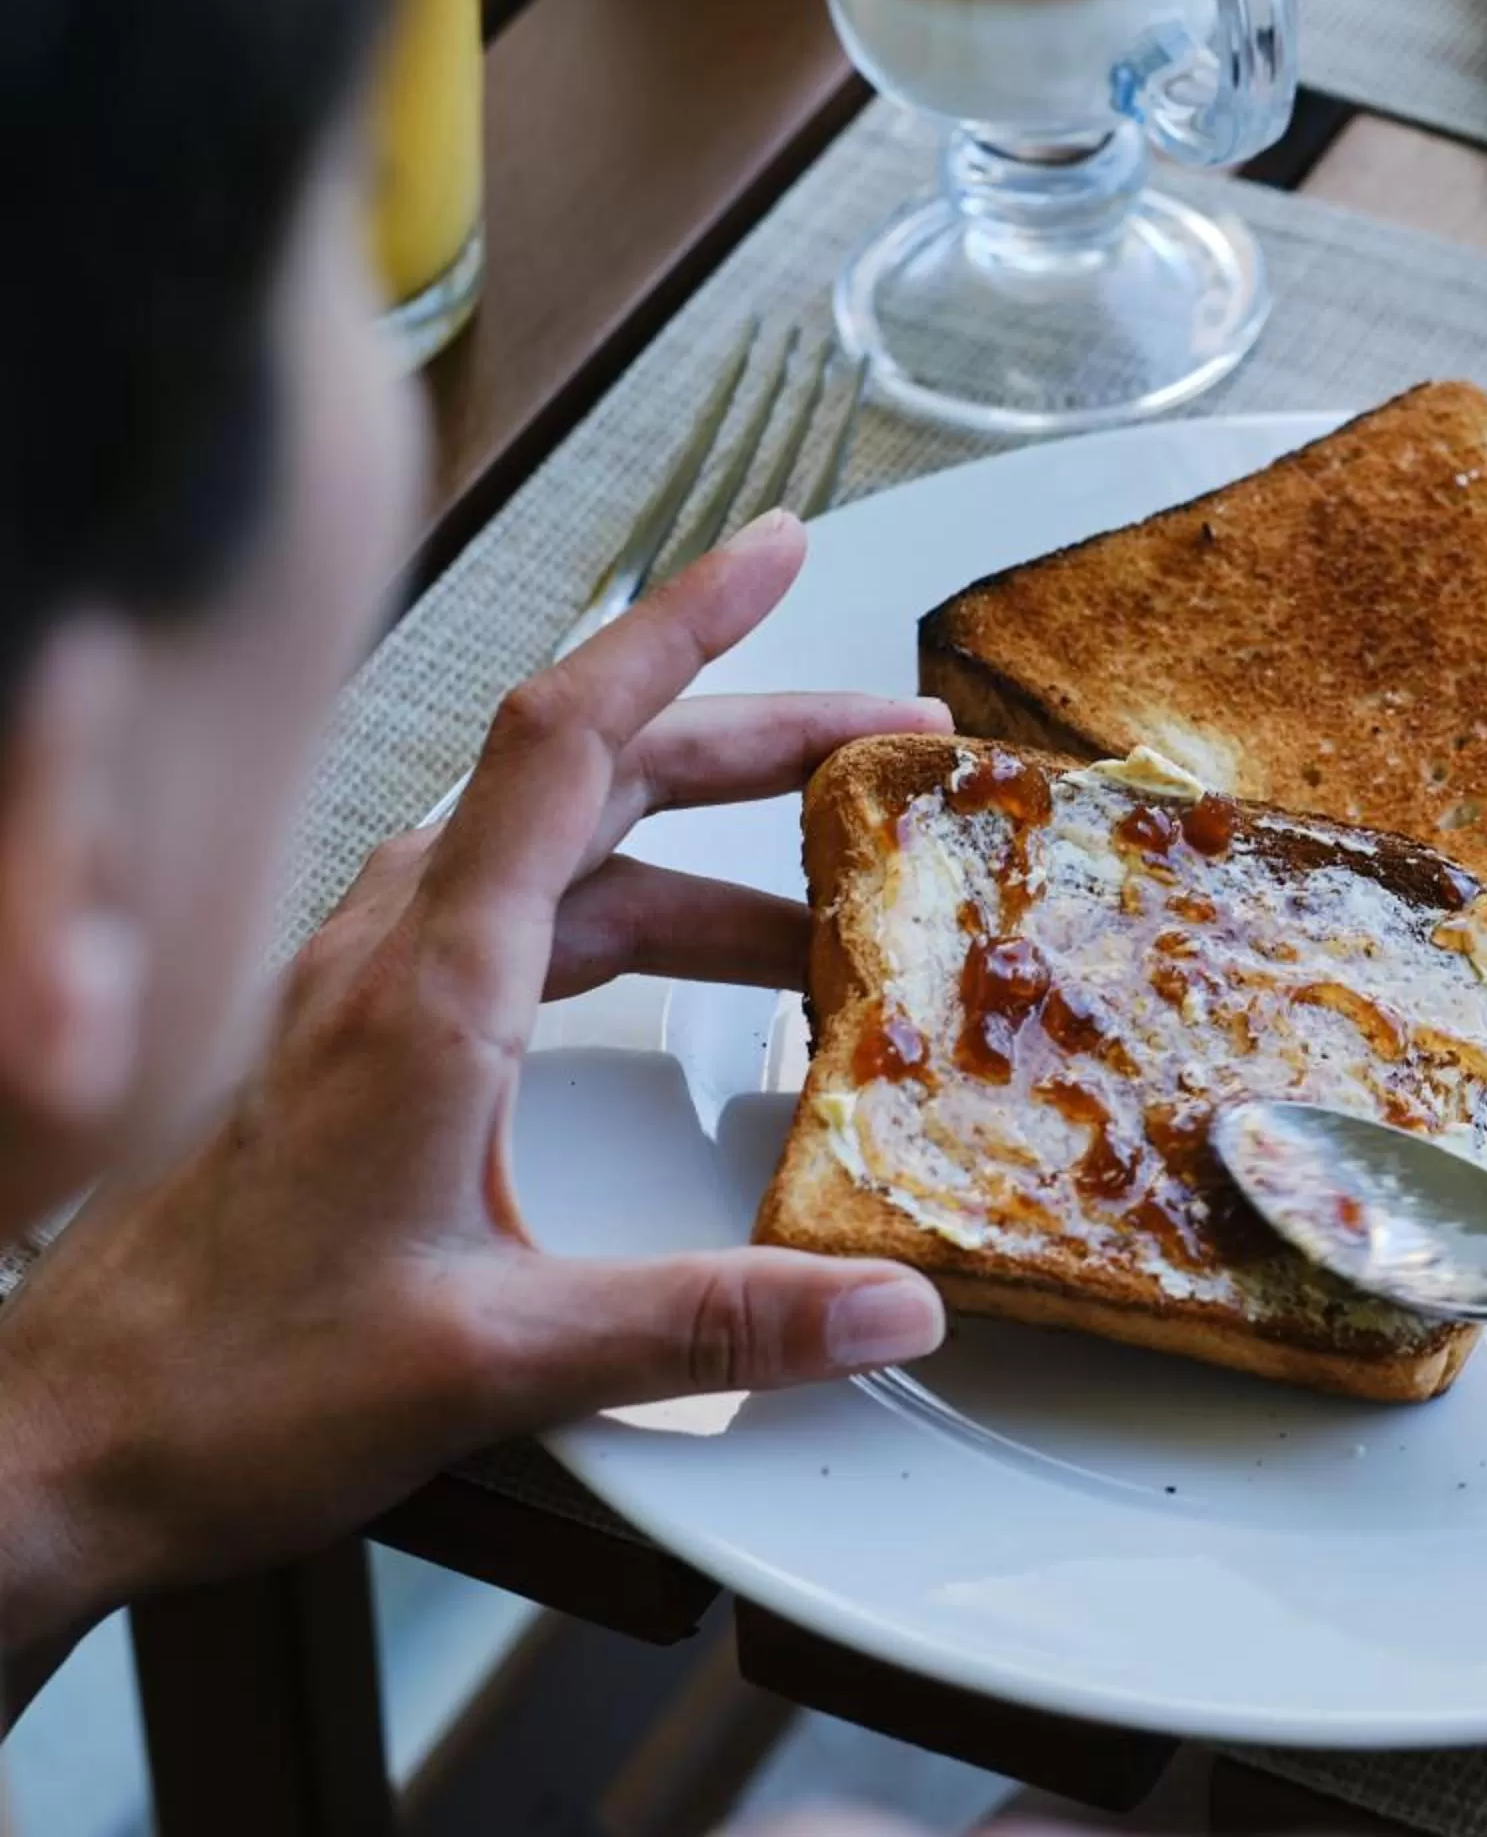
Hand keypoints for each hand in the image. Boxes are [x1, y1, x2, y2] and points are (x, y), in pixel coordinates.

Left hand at [0, 512, 953, 1640]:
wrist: (59, 1446)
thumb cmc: (227, 1389)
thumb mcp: (496, 1361)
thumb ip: (710, 1325)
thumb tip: (894, 1307)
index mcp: (428, 991)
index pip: (568, 743)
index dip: (683, 626)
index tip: (781, 546)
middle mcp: (393, 958)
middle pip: (592, 774)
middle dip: (757, 736)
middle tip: (896, 741)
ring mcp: (366, 993)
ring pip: (558, 851)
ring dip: (703, 843)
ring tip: (834, 896)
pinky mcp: (359, 1046)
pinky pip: (518, 922)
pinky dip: (629, 909)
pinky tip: (687, 970)